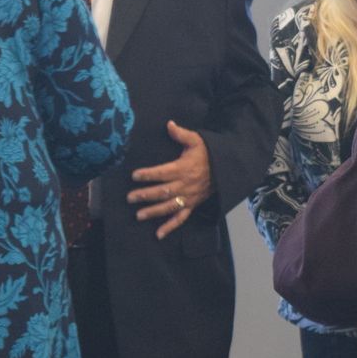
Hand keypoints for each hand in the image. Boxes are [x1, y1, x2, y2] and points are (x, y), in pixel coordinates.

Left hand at [127, 121, 213, 238]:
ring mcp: (189, 197)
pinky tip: (158, 234)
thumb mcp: (197, 140)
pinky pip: (181, 218)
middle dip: (145, 195)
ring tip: (139, 215)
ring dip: (153, 212)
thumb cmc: (209, 153)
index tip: (134, 175)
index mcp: (183, 169)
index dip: (148, 174)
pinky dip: (170, 227)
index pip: (162, 173)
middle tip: (130, 198)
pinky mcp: (193, 205)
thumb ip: (181, 134)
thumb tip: (169, 124)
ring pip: (169, 207)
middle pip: (163, 192)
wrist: (226, 168)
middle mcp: (185, 185)